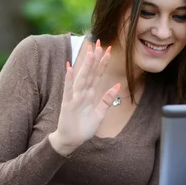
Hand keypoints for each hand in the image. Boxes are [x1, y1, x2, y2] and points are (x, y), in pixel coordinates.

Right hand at [49, 40, 118, 155]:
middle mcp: (82, 93)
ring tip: (90, 52)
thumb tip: (117, 85)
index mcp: (90, 94)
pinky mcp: (67, 105)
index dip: (103, 63)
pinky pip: (68, 91)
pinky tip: (69, 68)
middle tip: (100, 43)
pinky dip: (69, 80)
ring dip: (85, 65)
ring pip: (81, 78)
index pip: (98, 75)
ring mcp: (74, 97)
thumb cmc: (83, 127)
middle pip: (90, 72)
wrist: (71, 141)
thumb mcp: (100, 113)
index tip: (109, 50)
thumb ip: (107, 99)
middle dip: (95, 58)